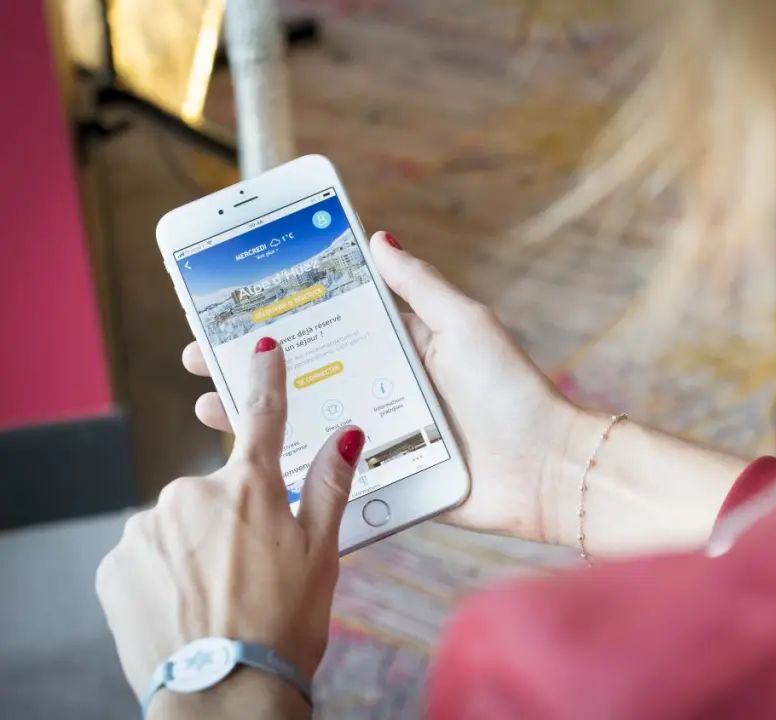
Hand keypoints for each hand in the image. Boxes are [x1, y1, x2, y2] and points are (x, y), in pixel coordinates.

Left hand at [97, 339, 365, 717]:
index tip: (263, 347)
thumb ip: (330, 485)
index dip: (266, 378)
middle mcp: (192, 493)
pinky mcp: (115, 563)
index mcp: (250, 486)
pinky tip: (184, 605)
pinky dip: (163, 571)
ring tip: (217, 596)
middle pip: (216, 490)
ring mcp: (147, 527)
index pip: (262, 415)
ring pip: (178, 523)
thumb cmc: (285, 624)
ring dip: (195, 547)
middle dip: (232, 517)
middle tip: (252, 568)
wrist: (226, 696)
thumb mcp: (323, 552)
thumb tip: (347, 433)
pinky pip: (144, 553)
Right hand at [181, 231, 583, 543]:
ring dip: (258, 414)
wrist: (545, 472)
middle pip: (307, 373)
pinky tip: (248, 465)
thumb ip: (420, 287)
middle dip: (253, 366)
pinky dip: (291, 468)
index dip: (283, 315)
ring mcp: (382, 435)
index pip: (330, 324)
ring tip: (210, 405)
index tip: (235, 307)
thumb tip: (378, 238)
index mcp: (402, 347)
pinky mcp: (386, 479)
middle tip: (201, 356)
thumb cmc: (511, 391)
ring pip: (307, 422)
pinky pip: (331, 474)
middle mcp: (386, 388)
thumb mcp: (466, 324)